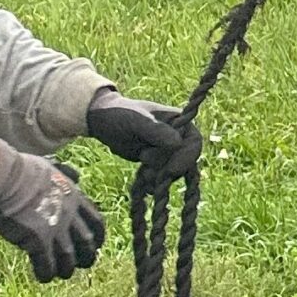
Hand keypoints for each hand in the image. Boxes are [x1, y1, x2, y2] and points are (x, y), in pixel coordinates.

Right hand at [0, 144, 105, 282]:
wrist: (4, 176)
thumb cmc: (20, 170)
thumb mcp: (51, 168)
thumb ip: (66, 175)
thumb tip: (76, 175)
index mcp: (75, 197)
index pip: (96, 221)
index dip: (99, 235)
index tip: (97, 244)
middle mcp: (69, 214)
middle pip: (87, 242)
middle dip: (88, 255)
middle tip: (83, 264)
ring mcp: (55, 228)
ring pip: (69, 257)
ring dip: (67, 269)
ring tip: (61, 274)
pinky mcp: (38, 239)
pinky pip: (47, 264)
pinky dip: (46, 273)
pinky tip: (43, 278)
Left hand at [86, 90, 202, 176]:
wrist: (102, 121)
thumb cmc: (120, 114)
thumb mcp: (137, 120)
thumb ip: (156, 130)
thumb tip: (178, 143)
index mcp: (180, 121)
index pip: (194, 143)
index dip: (186, 158)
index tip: (172, 170)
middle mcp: (179, 137)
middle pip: (184, 161)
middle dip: (167, 167)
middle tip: (146, 164)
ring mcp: (168, 151)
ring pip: (174, 172)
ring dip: (158, 176)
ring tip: (142, 172)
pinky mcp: (158, 162)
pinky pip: (162, 178)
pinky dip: (153, 182)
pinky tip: (143, 180)